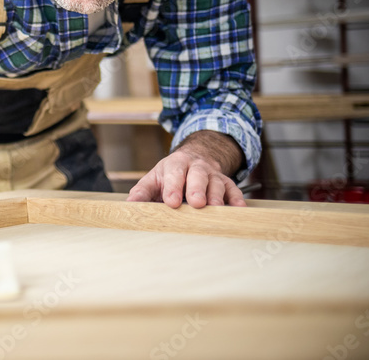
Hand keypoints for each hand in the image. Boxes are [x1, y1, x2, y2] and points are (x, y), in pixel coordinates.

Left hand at [126, 131, 245, 208]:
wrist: (193, 159)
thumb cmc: (170, 175)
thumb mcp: (154, 179)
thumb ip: (142, 191)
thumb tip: (130, 204)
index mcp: (175, 164)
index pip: (174, 174)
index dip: (173, 187)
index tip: (171, 202)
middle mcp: (196, 167)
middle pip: (198, 175)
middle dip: (197, 189)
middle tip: (196, 203)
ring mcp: (213, 175)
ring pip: (217, 183)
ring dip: (217, 196)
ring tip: (215, 209)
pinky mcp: (227, 183)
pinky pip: (234, 190)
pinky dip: (237, 199)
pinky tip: (239, 208)